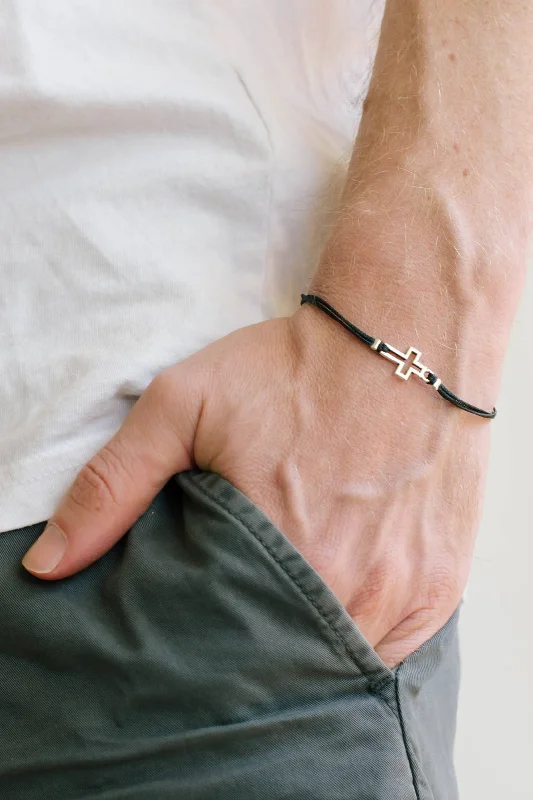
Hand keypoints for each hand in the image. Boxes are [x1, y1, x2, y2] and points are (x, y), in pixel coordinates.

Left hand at [22, 305, 488, 666]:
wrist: (402, 342)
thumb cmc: (292, 371)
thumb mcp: (183, 405)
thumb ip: (113, 484)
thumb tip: (47, 564)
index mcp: (277, 552)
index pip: (219, 651)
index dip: (200, 650)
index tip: (192, 632)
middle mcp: (347, 588)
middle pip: (282, 663)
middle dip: (253, 656)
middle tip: (239, 615)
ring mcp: (402, 592)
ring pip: (339, 664)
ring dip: (307, 651)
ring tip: (285, 609)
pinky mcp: (440, 586)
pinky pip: (394, 648)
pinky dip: (360, 639)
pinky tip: (339, 599)